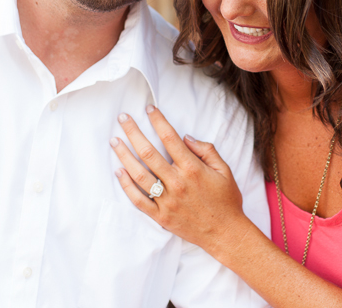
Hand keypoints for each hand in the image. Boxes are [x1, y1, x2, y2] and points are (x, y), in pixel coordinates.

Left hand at [110, 105, 248, 254]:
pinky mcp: (161, 216)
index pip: (170, 138)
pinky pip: (139, 200)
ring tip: (114, 142)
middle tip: (122, 119)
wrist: (226, 233)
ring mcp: (167, 200)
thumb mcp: (224, 170)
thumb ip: (206, 150)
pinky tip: (119, 172)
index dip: (158, 121)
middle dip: (133, 132)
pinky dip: (127, 186)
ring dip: (124, 156)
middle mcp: (177, 183)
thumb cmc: (226, 200)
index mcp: (192, 168)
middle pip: (148, 153)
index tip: (148, 109)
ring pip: (139, 175)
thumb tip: (185, 137)